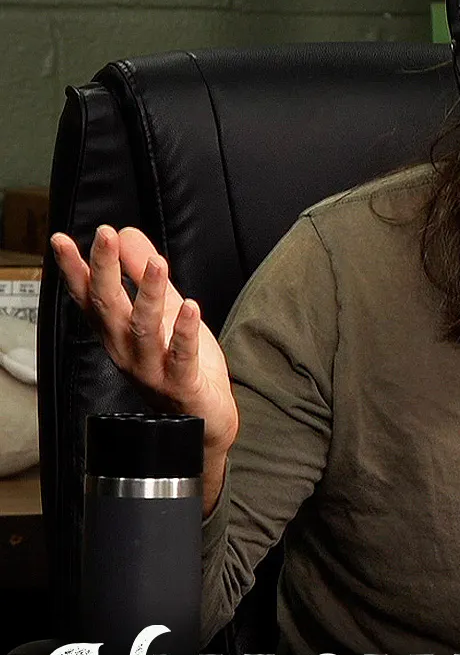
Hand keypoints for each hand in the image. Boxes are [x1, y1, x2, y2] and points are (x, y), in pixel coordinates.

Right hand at [51, 226, 237, 514]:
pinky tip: (190, 307)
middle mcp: (126, 351)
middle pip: (109, 307)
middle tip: (105, 235)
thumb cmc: (178, 362)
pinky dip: (183, 332)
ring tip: (158, 262)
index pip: (89, 297)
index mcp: (116, 333)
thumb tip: (125, 233)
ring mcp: (151, 369)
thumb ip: (141, 273)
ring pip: (142, 328)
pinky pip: (181, 356)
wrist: (203, 421)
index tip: (60, 239)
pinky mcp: (182, 384)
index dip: (74, 269)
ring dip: (148, 294)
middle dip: (104, 270)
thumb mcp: (160, 310)